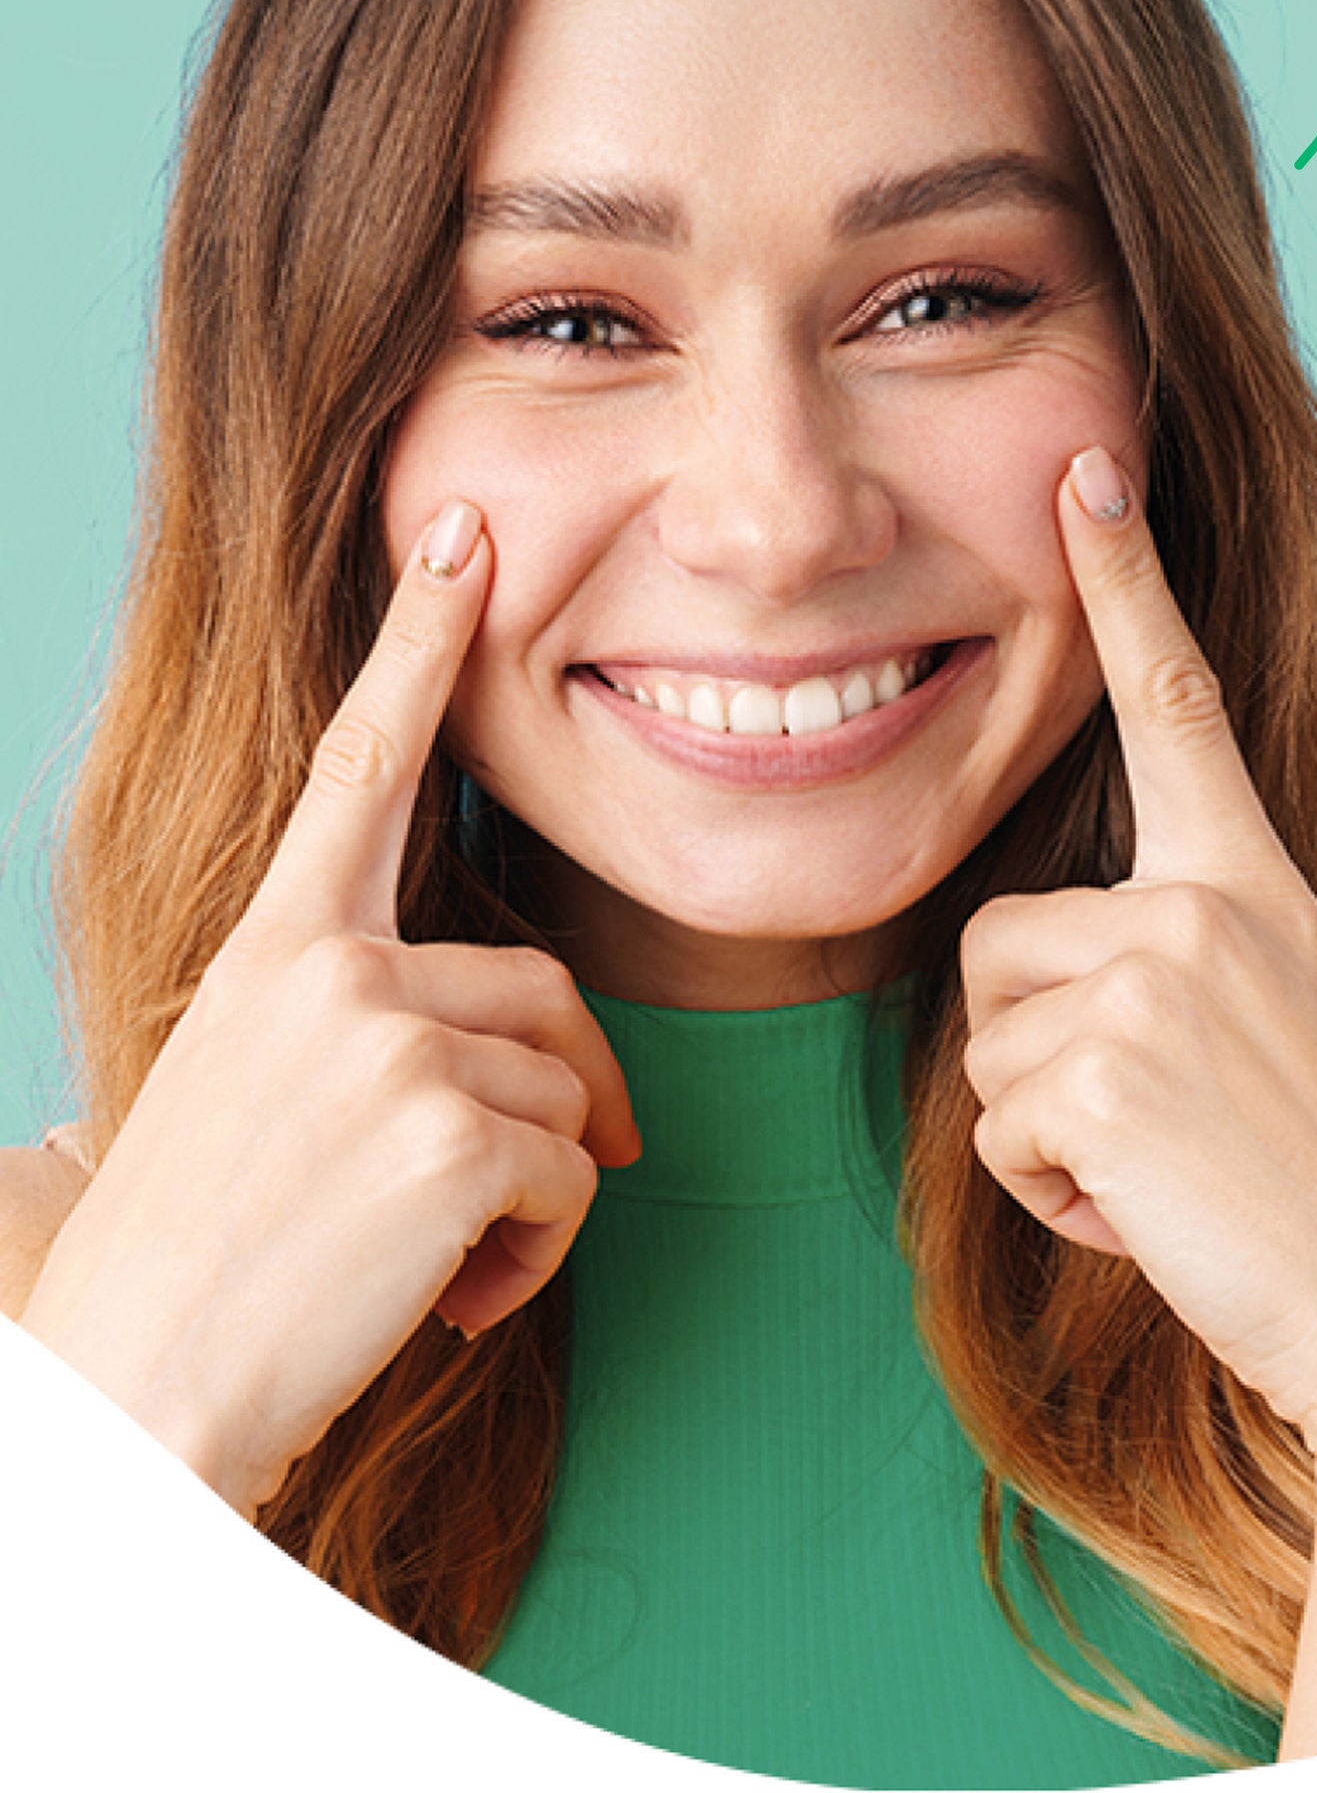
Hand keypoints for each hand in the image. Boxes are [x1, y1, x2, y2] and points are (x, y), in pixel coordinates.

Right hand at [20, 501, 638, 1518]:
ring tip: (441, 1262)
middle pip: (548, 989)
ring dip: (536, 1196)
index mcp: (275, 946)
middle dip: (573, 1092)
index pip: (359, 763)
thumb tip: (556, 1058)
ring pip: (568, 1094)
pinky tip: (453, 1300)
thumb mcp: (268, 1095)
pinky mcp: (446, 1125)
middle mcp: (329, 966)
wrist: (130, 1395)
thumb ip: (381, 1026)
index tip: (462, 532)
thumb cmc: (208, 1252)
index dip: (418, 642)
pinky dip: (540, 1253)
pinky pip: (572, 1173)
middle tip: (538, 1188)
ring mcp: (386, 1038)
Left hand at [958, 448, 1316, 1462]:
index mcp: (1258, 882)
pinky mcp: (1100, 1063)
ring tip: (1174, 1171)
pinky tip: (1156, 1215)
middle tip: (1163, 1125)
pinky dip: (1054, 1193)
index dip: (1129, 582)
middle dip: (1038, 1048)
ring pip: (986, 1042)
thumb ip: (1179, 963)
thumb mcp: (1281, 1034)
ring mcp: (1157, 974)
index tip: (1088, 473)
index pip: (1180, 703)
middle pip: (999, 942)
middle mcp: (1208, 902)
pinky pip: (998, 1127)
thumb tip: (1045, 967)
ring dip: (1050, 1128)